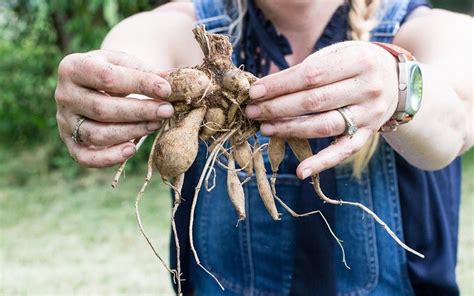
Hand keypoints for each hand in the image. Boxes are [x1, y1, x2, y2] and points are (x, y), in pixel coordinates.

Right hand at [55, 50, 173, 167]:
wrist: (97, 83)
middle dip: (139, 111)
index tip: (166, 89)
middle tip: (167, 110)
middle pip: (102, 109)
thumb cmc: (116, 72)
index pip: (108, 78)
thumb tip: (173, 80)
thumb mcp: (128, 64)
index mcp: (74, 67)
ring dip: (131, 132)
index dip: (139, 84)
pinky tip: (132, 149)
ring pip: (97, 134)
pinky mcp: (70, 142)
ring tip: (156, 124)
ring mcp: (64, 121)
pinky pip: (86, 157)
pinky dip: (109, 157)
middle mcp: (64, 95)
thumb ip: (147, 72)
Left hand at [245, 42, 398, 178]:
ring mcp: (370, 114)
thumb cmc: (356, 63)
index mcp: (358, 61)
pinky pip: (344, 151)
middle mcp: (368, 88)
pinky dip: (322, 163)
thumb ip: (310, 68)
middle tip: (251, 111)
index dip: (280, 85)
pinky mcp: (368, 134)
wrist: (397, 80)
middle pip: (314, 102)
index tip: (254, 92)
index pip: (311, 75)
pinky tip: (301, 171)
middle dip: (277, 107)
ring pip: (324, 126)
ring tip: (265, 128)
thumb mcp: (339, 53)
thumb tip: (267, 87)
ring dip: (290, 129)